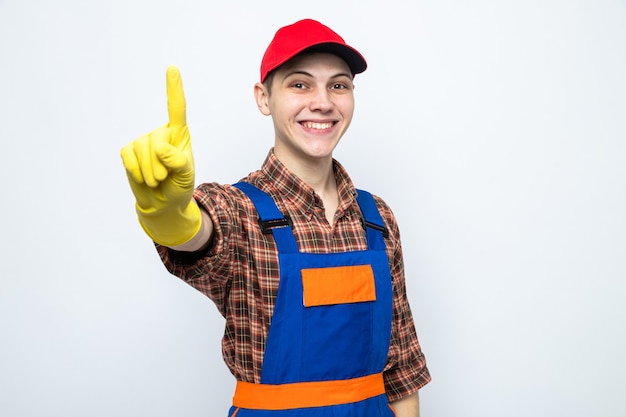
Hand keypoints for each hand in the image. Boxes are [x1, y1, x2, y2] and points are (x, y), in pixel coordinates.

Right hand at [121, 66, 200, 245]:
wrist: (163, 204)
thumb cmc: (179, 186)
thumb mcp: (186, 176)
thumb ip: (179, 161)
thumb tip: (160, 147)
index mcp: (180, 135)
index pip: (177, 109)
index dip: (174, 89)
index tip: (172, 69)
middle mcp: (161, 134)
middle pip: (156, 140)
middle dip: (160, 165)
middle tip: (165, 179)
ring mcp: (143, 142)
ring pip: (142, 150)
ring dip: (150, 172)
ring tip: (156, 181)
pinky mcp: (129, 152)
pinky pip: (128, 157)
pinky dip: (136, 171)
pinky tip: (141, 178)